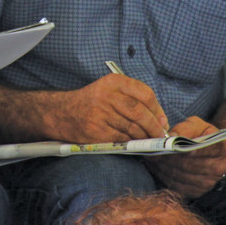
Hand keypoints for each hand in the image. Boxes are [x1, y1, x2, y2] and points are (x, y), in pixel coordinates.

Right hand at [50, 73, 169, 143]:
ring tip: (146, 140)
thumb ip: (133, 98)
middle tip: (160, 135)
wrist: (63, 112)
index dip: (158, 110)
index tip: (162, 120)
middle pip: (140, 113)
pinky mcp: (96, 130)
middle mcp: (107, 95)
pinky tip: (130, 142)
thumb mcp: (110, 90)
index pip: (145, 94)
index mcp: (114, 82)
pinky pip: (122, 139)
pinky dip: (130, 142)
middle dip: (154, 127)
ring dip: (143, 137)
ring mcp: (101, 113)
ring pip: (132, 128)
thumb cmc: (92, 102)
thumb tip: (160, 118)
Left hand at [143, 116, 225, 198]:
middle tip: (150, 150)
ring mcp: (208, 183)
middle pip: (188, 164)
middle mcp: (218, 168)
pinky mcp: (197, 192)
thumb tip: (171, 137)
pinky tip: (155, 166)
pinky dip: (163, 176)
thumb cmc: (202, 134)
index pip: (202, 149)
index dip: (183, 148)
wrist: (210, 152)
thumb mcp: (197, 125)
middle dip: (167, 157)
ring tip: (149, 157)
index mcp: (221, 149)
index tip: (166, 145)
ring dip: (162, 167)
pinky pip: (177, 185)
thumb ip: (185, 128)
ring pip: (180, 176)